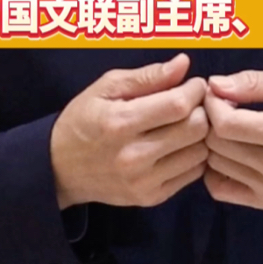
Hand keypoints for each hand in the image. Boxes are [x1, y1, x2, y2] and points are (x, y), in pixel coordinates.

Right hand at [50, 54, 207, 209]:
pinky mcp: (152, 198)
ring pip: (199, 153)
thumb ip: (148, 76)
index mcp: (120, 123)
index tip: (193, 83)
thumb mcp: (107, 87)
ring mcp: (144, 182)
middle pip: (195, 129)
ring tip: (188, 122)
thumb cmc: (85, 119)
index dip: (195, 90)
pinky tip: (181, 143)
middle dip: (202, 109)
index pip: (178, 105)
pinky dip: (194, 155)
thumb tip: (183, 64)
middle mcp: (134, 157)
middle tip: (194, 102)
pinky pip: (193, 174)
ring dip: (201, 134)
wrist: (60, 169)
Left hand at [203, 67, 262, 210]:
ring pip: (216, 165)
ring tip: (228, 126)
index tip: (218, 91)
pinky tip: (229, 151)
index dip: (213, 104)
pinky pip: (221, 190)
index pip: (225, 125)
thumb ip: (254, 82)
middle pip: (217, 145)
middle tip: (223, 106)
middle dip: (211, 120)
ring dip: (213, 142)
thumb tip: (215, 85)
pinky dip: (216, 169)